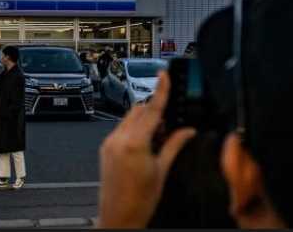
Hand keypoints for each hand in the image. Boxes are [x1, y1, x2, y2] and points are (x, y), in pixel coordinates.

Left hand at [97, 71, 195, 228]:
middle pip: (139, 111)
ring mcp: (109, 143)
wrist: (118, 218)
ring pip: (129, 119)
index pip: (152, 109)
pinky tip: (144, 145)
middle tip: (170, 125)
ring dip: (144, 121)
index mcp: (135, 143)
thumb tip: (188, 131)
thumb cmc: (139, 201)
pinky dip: (134, 130)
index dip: (160, 90)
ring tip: (157, 140)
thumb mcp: (162, 170)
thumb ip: (175, 145)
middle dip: (155, 112)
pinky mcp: (105, 149)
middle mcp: (118, 139)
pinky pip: (121, 130)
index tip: (163, 74)